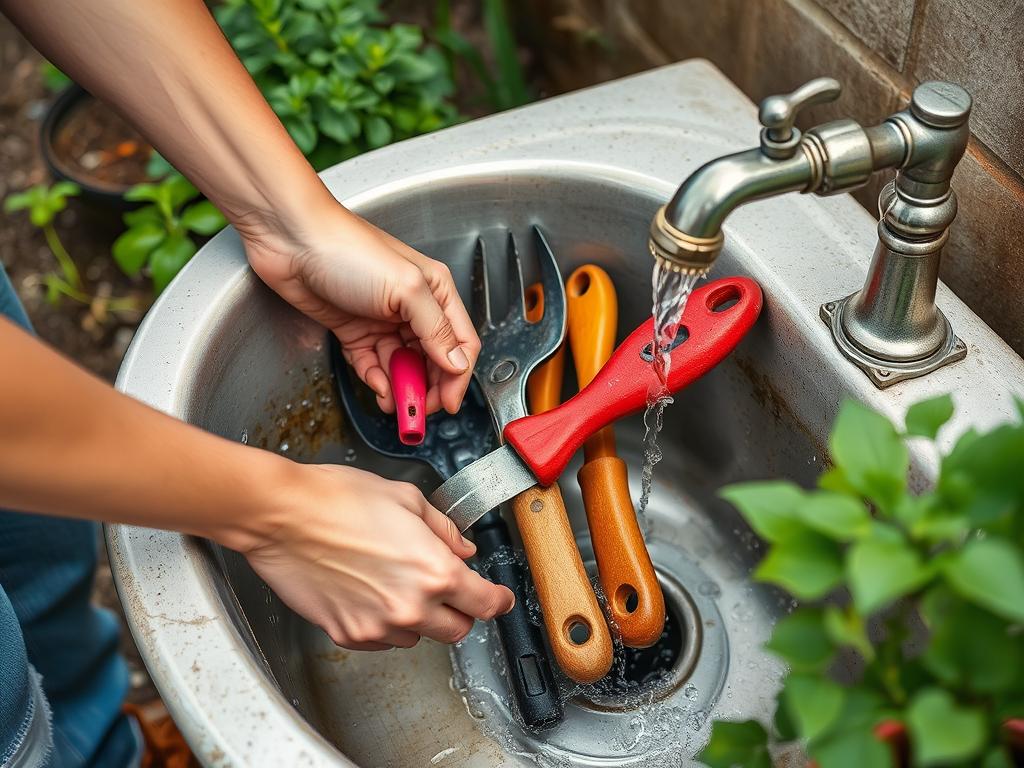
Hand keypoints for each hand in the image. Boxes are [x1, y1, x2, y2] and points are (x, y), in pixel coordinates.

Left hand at [235, 200, 479, 414]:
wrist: (291, 239)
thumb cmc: (347, 248)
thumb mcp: (405, 289)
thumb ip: (435, 329)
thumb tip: (457, 363)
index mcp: (435, 292)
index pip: (460, 344)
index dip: (457, 377)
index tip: (446, 404)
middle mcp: (413, 307)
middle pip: (433, 360)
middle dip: (427, 388)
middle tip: (416, 412)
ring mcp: (382, 320)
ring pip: (402, 366)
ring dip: (400, 388)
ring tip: (393, 403)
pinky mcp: (355, 330)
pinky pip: (372, 364)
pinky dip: (375, 379)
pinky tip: (375, 386)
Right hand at [241, 463, 513, 649]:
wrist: (281, 515)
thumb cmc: (336, 500)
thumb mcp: (406, 499)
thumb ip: (443, 529)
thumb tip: (462, 548)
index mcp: (434, 571)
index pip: (485, 603)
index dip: (498, 600)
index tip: (499, 597)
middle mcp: (410, 606)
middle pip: (458, 629)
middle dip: (459, 610)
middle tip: (447, 586)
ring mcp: (378, 626)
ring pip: (419, 638)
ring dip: (420, 618)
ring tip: (397, 582)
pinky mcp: (348, 634)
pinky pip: (383, 640)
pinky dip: (386, 624)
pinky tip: (371, 592)